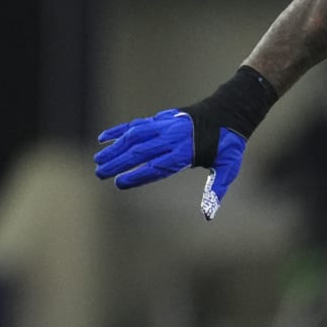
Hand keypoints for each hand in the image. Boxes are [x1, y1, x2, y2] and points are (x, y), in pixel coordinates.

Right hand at [94, 113, 245, 219]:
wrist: (229, 112)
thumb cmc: (228, 145)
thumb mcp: (228, 167)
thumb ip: (216, 190)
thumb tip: (208, 215)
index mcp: (187, 152)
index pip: (157, 166)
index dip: (137, 175)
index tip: (119, 183)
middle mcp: (172, 138)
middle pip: (140, 151)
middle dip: (118, 163)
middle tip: (100, 174)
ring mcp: (165, 126)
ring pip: (134, 136)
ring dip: (114, 147)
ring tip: (98, 160)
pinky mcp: (161, 118)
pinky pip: (136, 123)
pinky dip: (119, 130)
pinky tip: (103, 138)